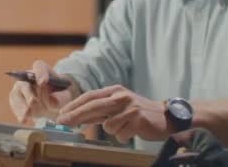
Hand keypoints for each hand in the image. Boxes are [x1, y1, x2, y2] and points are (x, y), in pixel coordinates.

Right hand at [8, 60, 73, 123]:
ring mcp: (20, 87)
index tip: (43, 83)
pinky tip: (23, 120)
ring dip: (21, 105)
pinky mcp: (16, 99)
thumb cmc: (60, 94)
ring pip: (17, 94)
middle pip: (25, 82)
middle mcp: (28, 76)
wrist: (53, 102)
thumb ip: (61, 97)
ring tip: (26, 115)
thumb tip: (52, 101)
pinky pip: (15, 105)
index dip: (40, 74)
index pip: (39, 67)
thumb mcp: (65, 94)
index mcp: (42, 70)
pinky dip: (18, 113)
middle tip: (33, 102)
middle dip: (29, 93)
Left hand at [56, 84, 170, 142]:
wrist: (165, 116)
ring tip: (125, 127)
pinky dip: (123, 136)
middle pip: (93, 106)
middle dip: (75, 115)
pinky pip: (120, 135)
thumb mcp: (117, 107)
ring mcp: (130, 107)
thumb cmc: (137, 113)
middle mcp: (121, 96)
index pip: (89, 96)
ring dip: (113, 131)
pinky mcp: (138, 120)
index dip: (74, 105)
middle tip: (63, 122)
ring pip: (108, 126)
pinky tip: (132, 131)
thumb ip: (99, 111)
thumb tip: (76, 118)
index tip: (61, 114)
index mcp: (114, 91)